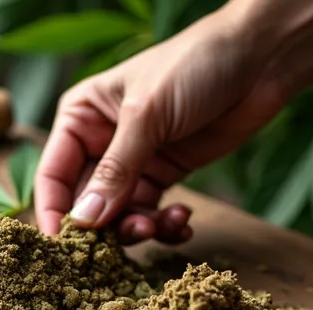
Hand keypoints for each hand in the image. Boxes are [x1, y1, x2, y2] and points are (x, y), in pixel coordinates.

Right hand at [33, 1, 288, 244]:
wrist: (258, 60)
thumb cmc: (193, 66)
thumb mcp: (147, 115)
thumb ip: (115, 170)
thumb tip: (84, 220)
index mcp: (81, 118)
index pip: (53, 176)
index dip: (54, 213)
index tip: (62, 247)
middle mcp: (101, 143)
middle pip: (86, 203)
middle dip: (106, 226)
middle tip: (132, 234)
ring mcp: (134, 162)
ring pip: (121, 215)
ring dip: (140, 228)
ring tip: (162, 225)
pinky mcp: (166, 175)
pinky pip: (153, 213)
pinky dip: (166, 225)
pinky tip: (184, 220)